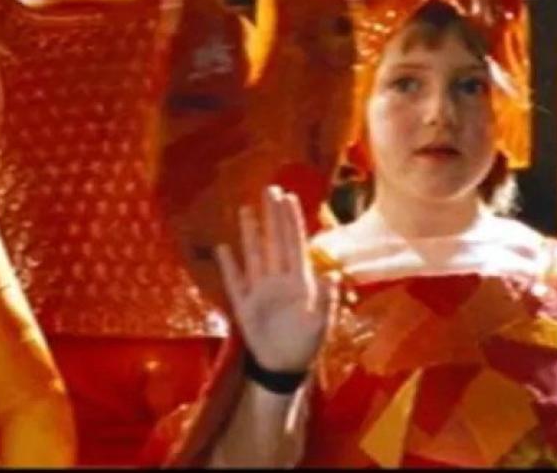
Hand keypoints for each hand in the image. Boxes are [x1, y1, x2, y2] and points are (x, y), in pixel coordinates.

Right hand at [215, 186, 326, 373]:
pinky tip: (223, 248)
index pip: (294, 243)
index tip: (288, 197)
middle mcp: (279, 278)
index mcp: (299, 281)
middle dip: (273, 216)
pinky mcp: (244, 304)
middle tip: (270, 189)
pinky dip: (229, 265)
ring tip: (247, 209)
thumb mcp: (321, 324)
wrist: (284, 367)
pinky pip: (235, 281)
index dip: (291, 220)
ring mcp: (260, 289)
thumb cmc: (306, 344)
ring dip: (251, 233)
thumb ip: (326, 300)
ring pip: (255, 255)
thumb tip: (332, 275)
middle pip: (274, 241)